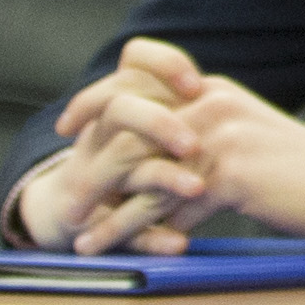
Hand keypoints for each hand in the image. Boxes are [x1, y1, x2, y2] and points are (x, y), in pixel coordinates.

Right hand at [16, 38, 208, 252]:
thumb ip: (183, 111)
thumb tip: (234, 98)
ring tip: (197, 188)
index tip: (197, 86)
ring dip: (163, 178)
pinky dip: (153, 238)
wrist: (70, 213)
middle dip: (159, 123)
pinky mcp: (92, 222)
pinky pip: (122, 229)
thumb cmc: (128, 164)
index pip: (136, 61)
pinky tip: (180, 243)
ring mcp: (92, 176)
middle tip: (193, 144)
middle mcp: (101, 135)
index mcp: (120, 105)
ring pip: (120, 166)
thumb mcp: (151, 130)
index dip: (165, 65)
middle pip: (121, 109)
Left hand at [35, 39, 304, 249]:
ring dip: (105, 209)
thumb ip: (205, 140)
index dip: (95, 99)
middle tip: (69, 200)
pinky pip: (163, 207)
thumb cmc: (303, 173)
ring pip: (138, 172)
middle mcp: (210, 104)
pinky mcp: (229, 173)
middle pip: (125, 126)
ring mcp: (218, 136)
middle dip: (91, 167)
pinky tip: (113, 248)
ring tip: (82, 235)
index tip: (68, 126)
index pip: (137, 75)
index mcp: (213, 91)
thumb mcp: (249, 139)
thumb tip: (160, 176)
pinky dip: (132, 231)